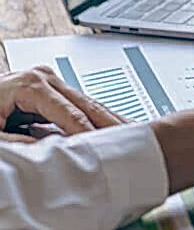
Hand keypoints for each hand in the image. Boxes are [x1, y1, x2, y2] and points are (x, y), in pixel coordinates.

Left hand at [0, 67, 122, 142]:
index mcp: (30, 84)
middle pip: (88, 103)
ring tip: (131, 132)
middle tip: (135, 137)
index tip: (106, 150)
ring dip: (109, 119)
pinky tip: (112, 125)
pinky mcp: (50, 88)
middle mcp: (44, 77)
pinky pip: (79, 104)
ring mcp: (49, 80)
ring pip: (87, 102)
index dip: (90, 134)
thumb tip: (56, 152)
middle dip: (112, 123)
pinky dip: (96, 116)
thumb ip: (22, 143)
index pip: (71, 114)